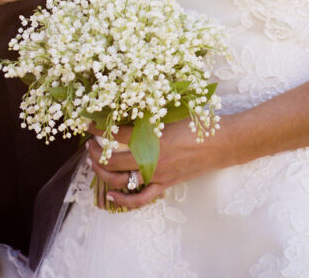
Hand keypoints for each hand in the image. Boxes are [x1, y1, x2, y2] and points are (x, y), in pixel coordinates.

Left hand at [87, 119, 220, 209]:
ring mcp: (156, 175)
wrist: (220, 143)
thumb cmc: (196, 124)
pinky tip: (110, 194)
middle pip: (113, 160)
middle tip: (88, 143)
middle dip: (95, 152)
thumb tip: (126, 109)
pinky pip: (140, 198)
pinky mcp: (164, 185)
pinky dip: (123, 199)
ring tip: (94, 162)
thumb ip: (147, 115)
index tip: (88, 122)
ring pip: (121, 180)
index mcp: (151, 139)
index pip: (115, 134)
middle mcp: (150, 160)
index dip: (98, 128)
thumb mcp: (169, 113)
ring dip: (103, 172)